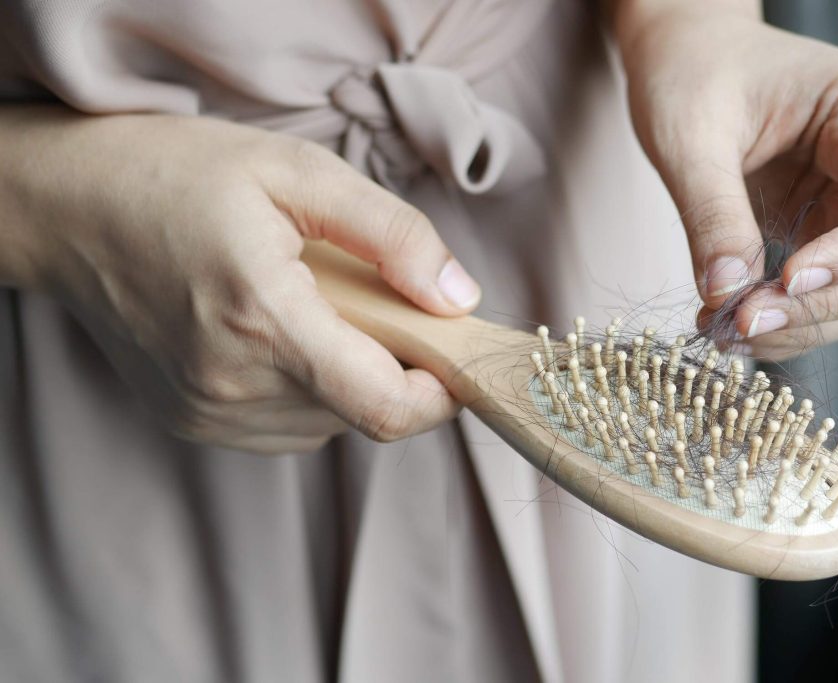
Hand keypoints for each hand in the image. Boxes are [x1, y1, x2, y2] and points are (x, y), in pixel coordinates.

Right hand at [5, 110, 480, 451]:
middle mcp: (234, 385)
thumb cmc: (177, 176)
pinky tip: (278, 332)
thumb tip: (458, 298)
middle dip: (394, 364)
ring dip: (349, 376)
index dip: (442, 394)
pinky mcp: (193, 421)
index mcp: (265, 320)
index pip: (387, 408)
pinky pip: (287, 425)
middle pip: (365, 413)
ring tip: (312, 307)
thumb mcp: (298, 173)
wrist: (67, 208)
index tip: (454, 353)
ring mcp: (208, 413)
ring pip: (329, 423)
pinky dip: (308, 387)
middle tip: (369, 297)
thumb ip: (392, 236)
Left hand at [615, 3, 837, 359]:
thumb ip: (712, 213)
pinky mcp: (825, 229)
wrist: (682, 57)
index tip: (790, 280)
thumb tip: (727, 294)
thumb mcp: (691, 136)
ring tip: (726, 332)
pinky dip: (786, 318)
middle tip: (744, 323)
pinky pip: (826, 292)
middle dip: (823, 303)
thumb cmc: (693, 69)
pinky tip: (729, 325)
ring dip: (804, 324)